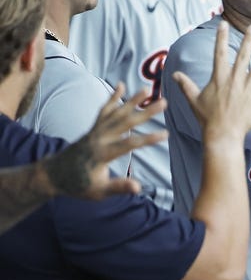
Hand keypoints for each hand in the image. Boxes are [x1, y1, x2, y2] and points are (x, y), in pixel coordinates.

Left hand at [46, 85, 167, 200]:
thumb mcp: (99, 192)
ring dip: (132, 101)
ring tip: (148, 90)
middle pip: (125, 122)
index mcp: (102, 154)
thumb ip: (118, 187)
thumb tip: (138, 187)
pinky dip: (112, 98)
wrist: (54, 175)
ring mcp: (95, 131)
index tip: (166, 134)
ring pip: (116, 113)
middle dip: (146, 112)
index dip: (148, 139)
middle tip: (164, 103)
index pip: (129, 144)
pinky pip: (104, 111)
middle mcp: (99, 139)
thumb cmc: (79, 185)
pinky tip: (121, 86)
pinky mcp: (93, 128)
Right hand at [172, 22, 250, 140]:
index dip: (221, 37)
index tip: (223, 24)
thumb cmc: (207, 118)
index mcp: (218, 78)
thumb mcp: (193, 100)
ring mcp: (246, 88)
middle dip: (248, 40)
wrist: (222, 135)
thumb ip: (186, 85)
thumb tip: (175, 74)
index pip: (219, 53)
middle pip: (242, 56)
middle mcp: (233, 80)